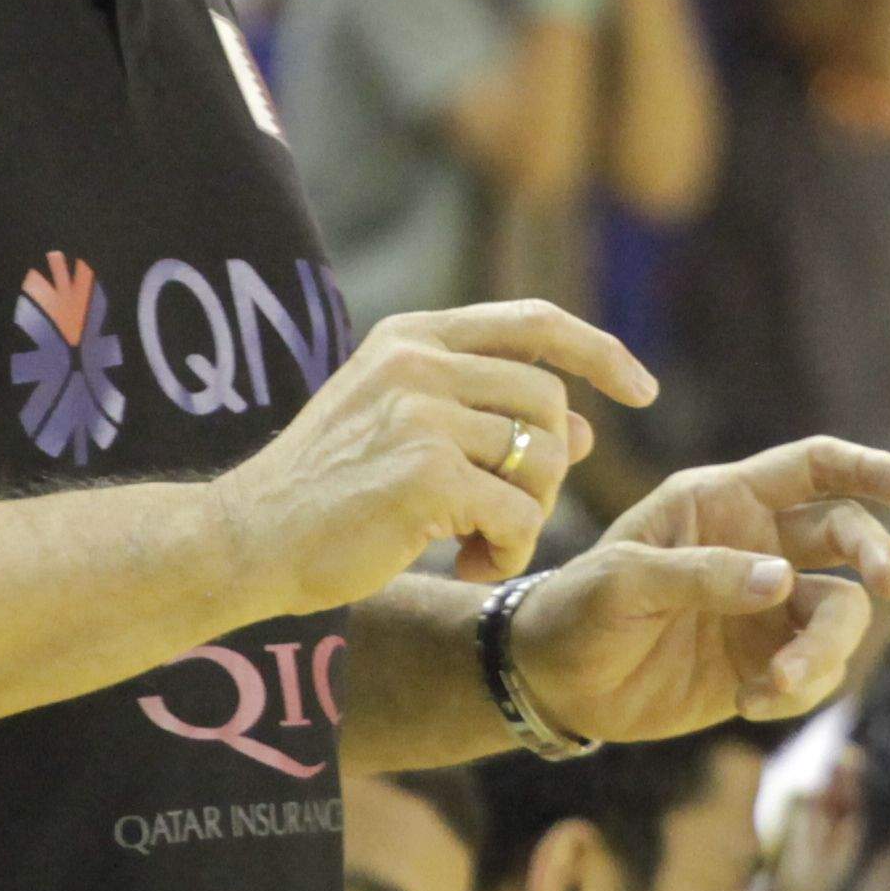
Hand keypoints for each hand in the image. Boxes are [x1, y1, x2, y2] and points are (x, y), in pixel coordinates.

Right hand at [205, 302, 653, 610]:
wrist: (246, 541)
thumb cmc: (328, 494)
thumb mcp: (405, 433)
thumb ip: (486, 417)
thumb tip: (583, 426)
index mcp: (412, 336)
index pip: (535, 321)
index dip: (600, 351)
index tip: (643, 389)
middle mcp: (416, 359)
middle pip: (547, 399)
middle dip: (549, 470)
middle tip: (504, 522)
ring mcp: (420, 411)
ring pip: (541, 458)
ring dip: (526, 519)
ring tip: (479, 549)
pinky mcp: (424, 473)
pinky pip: (518, 514)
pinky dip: (506, 552)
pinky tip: (464, 569)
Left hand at [514, 436, 889, 739]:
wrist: (551, 682)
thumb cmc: (575, 608)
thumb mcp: (623, 582)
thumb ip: (701, 575)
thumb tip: (786, 582)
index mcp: (722, 501)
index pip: (813, 467)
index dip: (869, 471)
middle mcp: (757, 545)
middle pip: (846, 535)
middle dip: (875, 558)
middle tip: (888, 586)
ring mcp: (766, 606)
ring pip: (841, 614)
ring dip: (822, 651)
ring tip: (771, 686)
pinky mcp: (766, 662)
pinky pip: (818, 671)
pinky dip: (799, 690)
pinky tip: (750, 703)